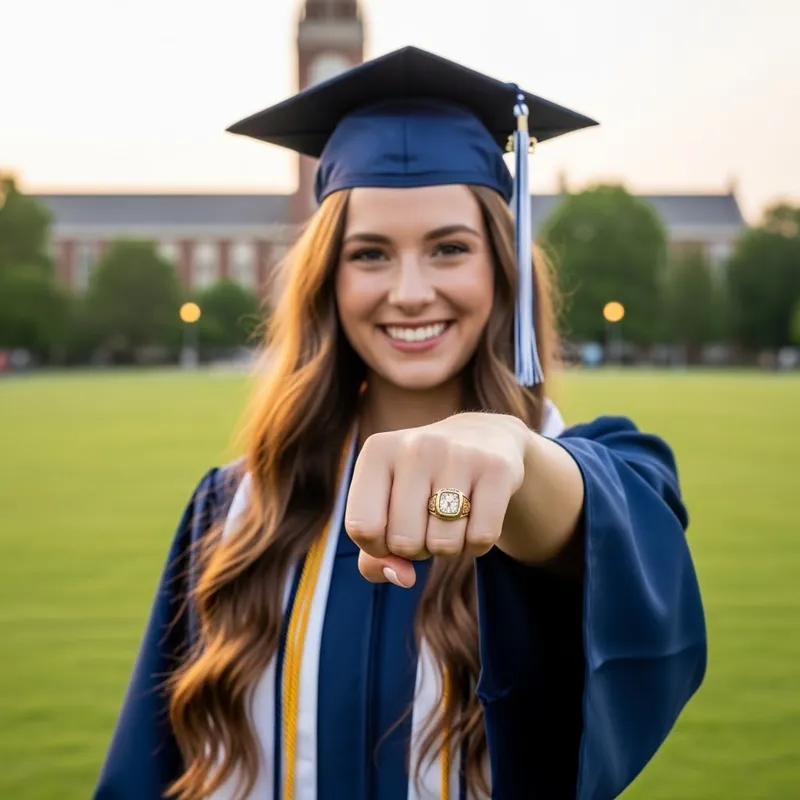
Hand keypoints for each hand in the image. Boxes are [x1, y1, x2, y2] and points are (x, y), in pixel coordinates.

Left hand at [344, 412, 529, 586]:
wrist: (485, 438)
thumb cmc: (422, 484)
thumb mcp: (387, 506)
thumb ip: (374, 555)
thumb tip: (402, 577)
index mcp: (378, 452)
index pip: (362, 528)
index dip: (378, 547)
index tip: (391, 532)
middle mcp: (416, 446)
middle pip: (404, 542)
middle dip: (416, 548)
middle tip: (427, 522)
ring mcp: (458, 454)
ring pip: (443, 545)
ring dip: (447, 548)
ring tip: (451, 517)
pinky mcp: (496, 469)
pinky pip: (481, 539)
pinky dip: (476, 545)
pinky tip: (476, 517)